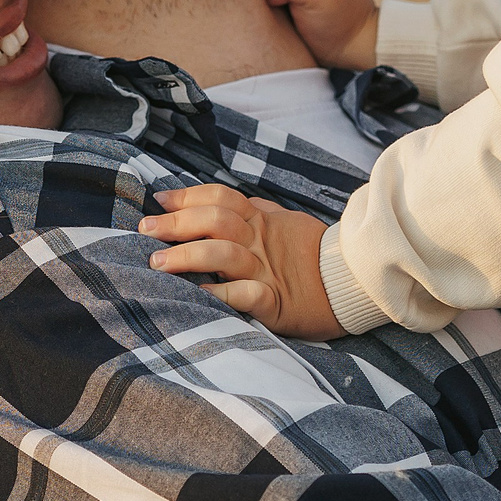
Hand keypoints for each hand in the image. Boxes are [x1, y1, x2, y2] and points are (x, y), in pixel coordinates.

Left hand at [140, 184, 343, 338]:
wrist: (353, 284)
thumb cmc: (313, 254)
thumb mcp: (286, 223)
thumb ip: (255, 212)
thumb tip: (218, 201)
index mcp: (262, 222)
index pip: (221, 199)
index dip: (189, 195)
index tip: (160, 200)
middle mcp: (260, 243)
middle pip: (216, 221)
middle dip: (177, 223)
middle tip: (146, 230)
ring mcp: (267, 273)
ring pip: (224, 255)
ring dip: (187, 257)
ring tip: (157, 263)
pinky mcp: (276, 304)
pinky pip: (244, 296)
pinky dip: (218, 295)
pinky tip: (196, 295)